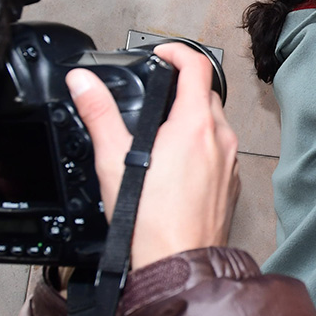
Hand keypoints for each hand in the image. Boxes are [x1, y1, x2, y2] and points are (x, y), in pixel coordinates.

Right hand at [66, 43, 240, 268]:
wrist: (179, 262)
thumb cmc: (150, 219)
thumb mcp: (113, 159)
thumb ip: (99, 114)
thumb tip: (84, 82)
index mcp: (196, 124)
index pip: (198, 67)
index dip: (179, 52)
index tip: (162, 54)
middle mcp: (221, 139)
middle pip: (207, 96)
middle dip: (183, 89)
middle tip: (157, 94)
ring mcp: (230, 163)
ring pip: (215, 126)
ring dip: (193, 120)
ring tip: (162, 133)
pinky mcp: (231, 184)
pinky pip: (219, 154)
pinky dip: (201, 148)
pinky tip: (177, 166)